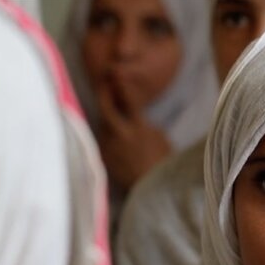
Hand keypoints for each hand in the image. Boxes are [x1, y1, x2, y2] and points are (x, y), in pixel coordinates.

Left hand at [96, 71, 170, 191]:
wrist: (150, 189)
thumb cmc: (162, 165)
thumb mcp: (162, 141)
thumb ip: (148, 127)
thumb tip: (141, 121)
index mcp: (139, 128)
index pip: (129, 100)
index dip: (122, 86)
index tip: (118, 75)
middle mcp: (121, 134)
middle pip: (106, 107)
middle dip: (104, 93)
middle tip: (104, 84)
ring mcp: (110, 146)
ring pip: (102, 123)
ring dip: (105, 115)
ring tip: (108, 109)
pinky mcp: (104, 157)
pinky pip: (102, 140)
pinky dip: (106, 135)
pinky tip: (110, 134)